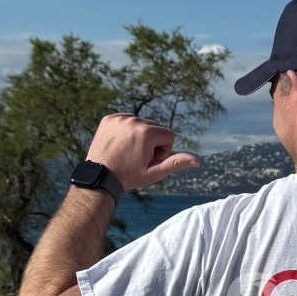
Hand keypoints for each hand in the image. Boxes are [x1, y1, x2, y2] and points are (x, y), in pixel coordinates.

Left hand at [85, 114, 199, 190]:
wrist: (100, 177)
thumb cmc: (129, 177)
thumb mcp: (154, 172)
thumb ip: (176, 163)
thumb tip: (197, 161)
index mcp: (147, 132)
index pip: (168, 136)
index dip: (162, 151)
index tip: (147, 161)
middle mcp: (133, 120)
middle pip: (155, 128)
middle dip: (151, 143)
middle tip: (136, 157)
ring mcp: (119, 118)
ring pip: (141, 123)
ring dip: (139, 136)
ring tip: (127, 151)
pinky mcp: (109, 118)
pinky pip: (126, 120)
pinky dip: (126, 131)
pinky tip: (119, 144)